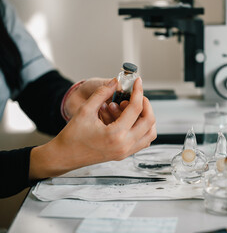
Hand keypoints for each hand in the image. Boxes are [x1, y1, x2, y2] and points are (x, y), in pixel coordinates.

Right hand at [29, 78, 156, 178]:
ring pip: (150, 133)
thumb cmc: (72, 136)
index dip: (138, 92)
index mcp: (115, 134)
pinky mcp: (124, 154)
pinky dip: (143, 129)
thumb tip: (115, 82)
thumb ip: (101, 93)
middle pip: (149, 121)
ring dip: (147, 118)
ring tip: (133, 109)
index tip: (138, 82)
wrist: (64, 156)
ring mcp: (125, 152)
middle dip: (145, 104)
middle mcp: (124, 145)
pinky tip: (131, 120)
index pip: (136, 109)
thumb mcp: (85, 110)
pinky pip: (143, 141)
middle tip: (136, 96)